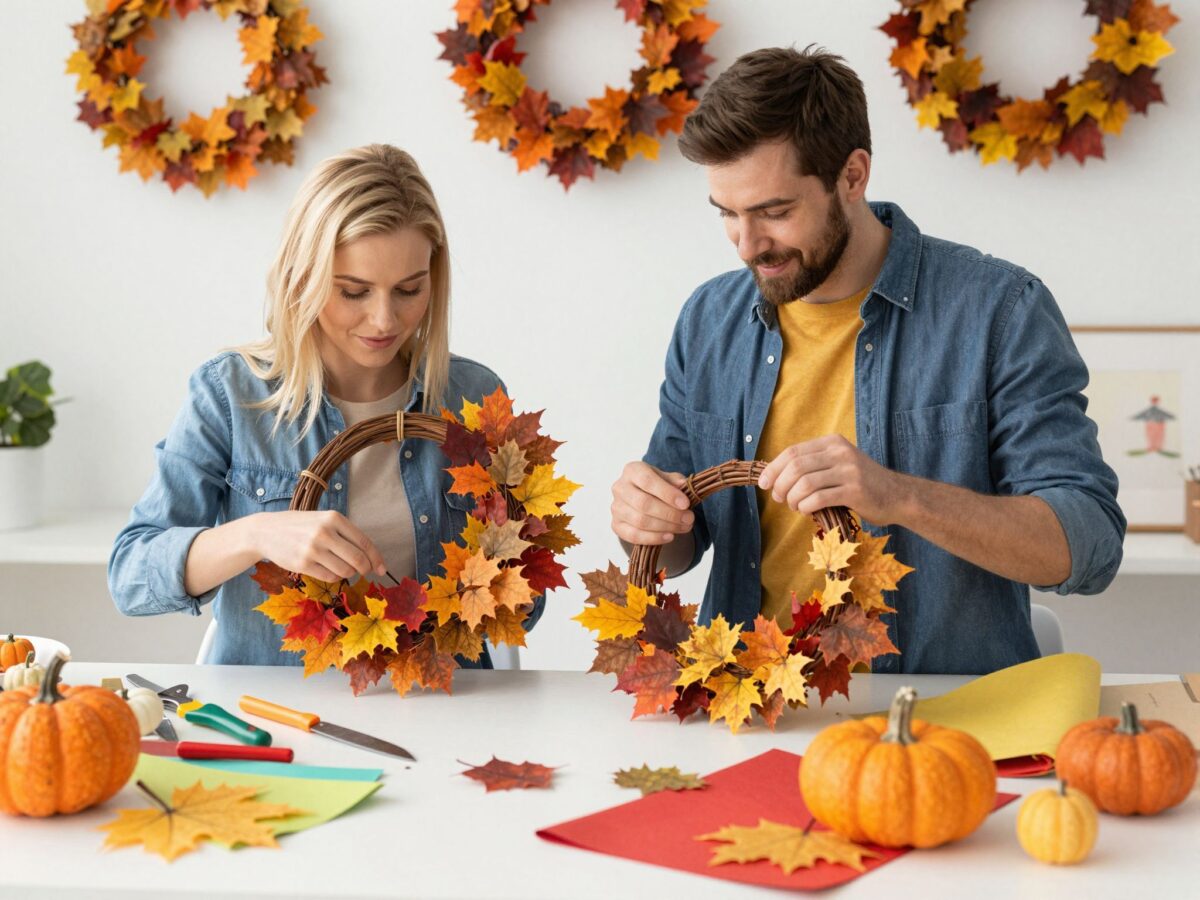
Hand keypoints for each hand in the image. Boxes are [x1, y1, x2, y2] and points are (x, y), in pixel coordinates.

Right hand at [251, 511, 385, 582]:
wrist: (266, 530)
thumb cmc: (300, 526)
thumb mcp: (323, 520)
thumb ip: (345, 534)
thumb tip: (370, 556)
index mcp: (334, 518)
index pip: (364, 542)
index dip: (376, 558)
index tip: (382, 568)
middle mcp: (324, 532)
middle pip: (358, 559)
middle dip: (366, 569)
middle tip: (366, 572)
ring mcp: (313, 549)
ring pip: (345, 570)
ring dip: (348, 572)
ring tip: (341, 566)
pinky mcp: (303, 564)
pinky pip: (330, 577)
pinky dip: (334, 576)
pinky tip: (328, 569)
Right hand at [610, 461, 694, 545]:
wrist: (645, 498)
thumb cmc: (658, 486)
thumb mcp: (669, 479)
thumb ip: (676, 481)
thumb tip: (683, 486)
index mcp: (632, 470)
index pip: (647, 481)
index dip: (667, 493)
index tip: (685, 504)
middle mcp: (620, 487)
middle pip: (643, 503)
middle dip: (670, 514)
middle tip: (689, 519)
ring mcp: (616, 507)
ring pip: (640, 521)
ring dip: (665, 527)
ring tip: (683, 527)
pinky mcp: (616, 525)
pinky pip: (633, 535)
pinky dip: (653, 538)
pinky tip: (669, 536)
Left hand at [757, 435, 909, 524]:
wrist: (897, 496)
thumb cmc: (861, 483)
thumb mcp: (838, 464)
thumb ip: (813, 465)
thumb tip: (775, 476)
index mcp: (833, 442)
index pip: (793, 452)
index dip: (774, 469)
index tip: (764, 484)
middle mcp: (840, 452)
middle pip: (795, 466)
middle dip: (780, 485)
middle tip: (779, 498)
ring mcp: (849, 470)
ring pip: (805, 483)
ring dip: (792, 498)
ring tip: (794, 506)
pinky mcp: (854, 490)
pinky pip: (819, 498)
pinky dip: (805, 506)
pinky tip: (806, 510)